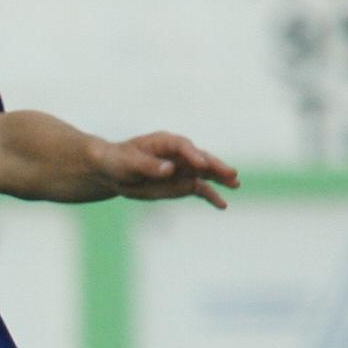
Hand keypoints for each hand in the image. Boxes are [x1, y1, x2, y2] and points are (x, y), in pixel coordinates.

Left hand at [100, 133, 240, 208]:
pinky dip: (211, 196)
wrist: (111, 172)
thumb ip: (147, 166)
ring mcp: (182, 169)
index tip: (201, 165)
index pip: (183, 146)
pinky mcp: (182, 184)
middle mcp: (178, 154)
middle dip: (215, 166)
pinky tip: (222, 205)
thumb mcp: (127, 164)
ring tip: (235, 184)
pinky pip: (200, 189)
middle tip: (231, 173)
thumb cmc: (117, 161)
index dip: (193, 155)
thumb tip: (169, 169)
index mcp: (164, 142)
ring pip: (205, 174)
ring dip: (220, 179)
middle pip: (201, 158)